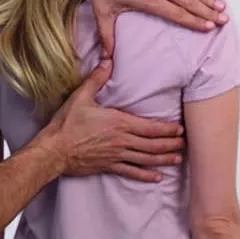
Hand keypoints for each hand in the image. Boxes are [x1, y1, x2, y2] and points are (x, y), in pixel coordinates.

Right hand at [40, 60, 184, 181]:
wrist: (54, 149)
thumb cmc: (66, 124)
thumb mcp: (80, 97)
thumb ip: (96, 79)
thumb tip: (107, 61)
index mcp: (118, 123)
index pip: (150, 127)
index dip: (167, 129)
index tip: (180, 129)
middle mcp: (122, 141)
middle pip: (152, 145)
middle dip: (170, 144)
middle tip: (185, 144)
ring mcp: (116, 156)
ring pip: (146, 159)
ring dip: (163, 159)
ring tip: (177, 159)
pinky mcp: (108, 166)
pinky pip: (131, 172)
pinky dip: (145, 175)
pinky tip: (156, 177)